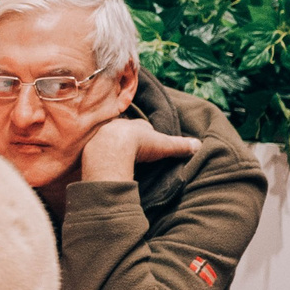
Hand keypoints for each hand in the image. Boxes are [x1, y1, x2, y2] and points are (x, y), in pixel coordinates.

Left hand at [78, 118, 201, 184]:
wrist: (111, 148)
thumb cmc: (139, 144)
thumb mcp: (163, 145)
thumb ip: (180, 145)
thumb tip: (199, 145)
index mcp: (135, 125)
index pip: (144, 128)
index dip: (148, 134)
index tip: (150, 142)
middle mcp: (118, 126)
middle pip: (125, 131)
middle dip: (129, 139)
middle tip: (133, 150)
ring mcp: (102, 135)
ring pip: (109, 139)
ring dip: (113, 146)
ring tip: (117, 157)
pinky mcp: (90, 147)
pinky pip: (96, 150)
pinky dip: (101, 155)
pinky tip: (103, 163)